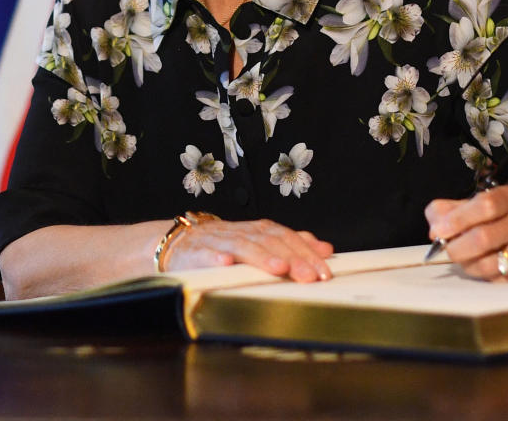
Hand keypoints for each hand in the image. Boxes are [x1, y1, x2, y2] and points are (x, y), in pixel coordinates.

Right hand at [162, 217, 333, 282]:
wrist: (182, 243)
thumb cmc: (226, 246)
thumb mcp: (262, 243)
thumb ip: (292, 244)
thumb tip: (325, 249)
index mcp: (259, 231)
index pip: (287, 238)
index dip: (306, 253)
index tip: (324, 272)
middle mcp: (243, 233)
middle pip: (270, 242)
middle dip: (292, 258)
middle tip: (309, 275)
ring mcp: (220, 242)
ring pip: (244, 246)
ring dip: (262, 257)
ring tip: (279, 268)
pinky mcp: (197, 253)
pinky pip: (207, 254)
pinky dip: (216, 258)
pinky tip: (226, 265)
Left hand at [424, 186, 507, 281]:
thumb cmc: (507, 218)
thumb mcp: (484, 203)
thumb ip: (454, 209)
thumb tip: (433, 226)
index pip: (484, 205)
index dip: (457, 219)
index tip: (437, 231)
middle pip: (484, 238)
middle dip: (457, 247)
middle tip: (446, 249)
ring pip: (488, 264)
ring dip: (467, 264)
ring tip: (464, 258)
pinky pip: (499, 280)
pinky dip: (483, 275)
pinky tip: (484, 265)